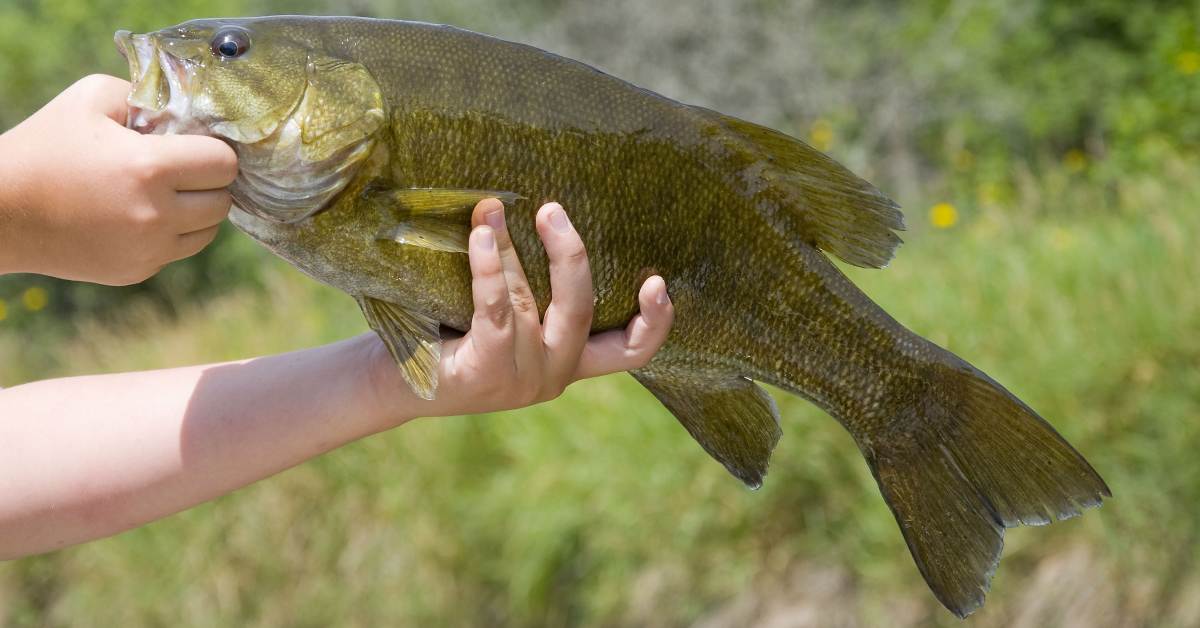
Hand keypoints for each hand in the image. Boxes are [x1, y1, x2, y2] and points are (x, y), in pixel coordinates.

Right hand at [0, 74, 237, 284]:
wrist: (2, 210)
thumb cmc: (45, 146)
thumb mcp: (90, 97)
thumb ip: (147, 97)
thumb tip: (185, 112)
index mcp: (150, 168)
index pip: (224, 163)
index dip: (214, 150)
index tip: (194, 145)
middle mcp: (156, 215)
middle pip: (223, 201)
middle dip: (208, 182)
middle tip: (181, 170)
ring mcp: (149, 250)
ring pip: (209, 231)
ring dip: (197, 211)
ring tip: (165, 193)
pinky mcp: (138, 272)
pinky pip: (179, 251)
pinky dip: (172, 234)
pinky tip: (141, 215)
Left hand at [369, 198, 674, 419]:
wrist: (388, 384)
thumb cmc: (447, 337)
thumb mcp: (502, 318)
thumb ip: (528, 288)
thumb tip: (529, 206)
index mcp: (568, 362)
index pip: (629, 352)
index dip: (655, 322)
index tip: (659, 281)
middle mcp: (553, 376)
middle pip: (582, 310)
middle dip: (569, 256)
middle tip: (551, 209)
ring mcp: (521, 380)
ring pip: (529, 300)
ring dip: (509, 247)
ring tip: (490, 208)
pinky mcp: (487, 373)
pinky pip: (497, 309)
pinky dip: (490, 267)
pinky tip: (480, 236)